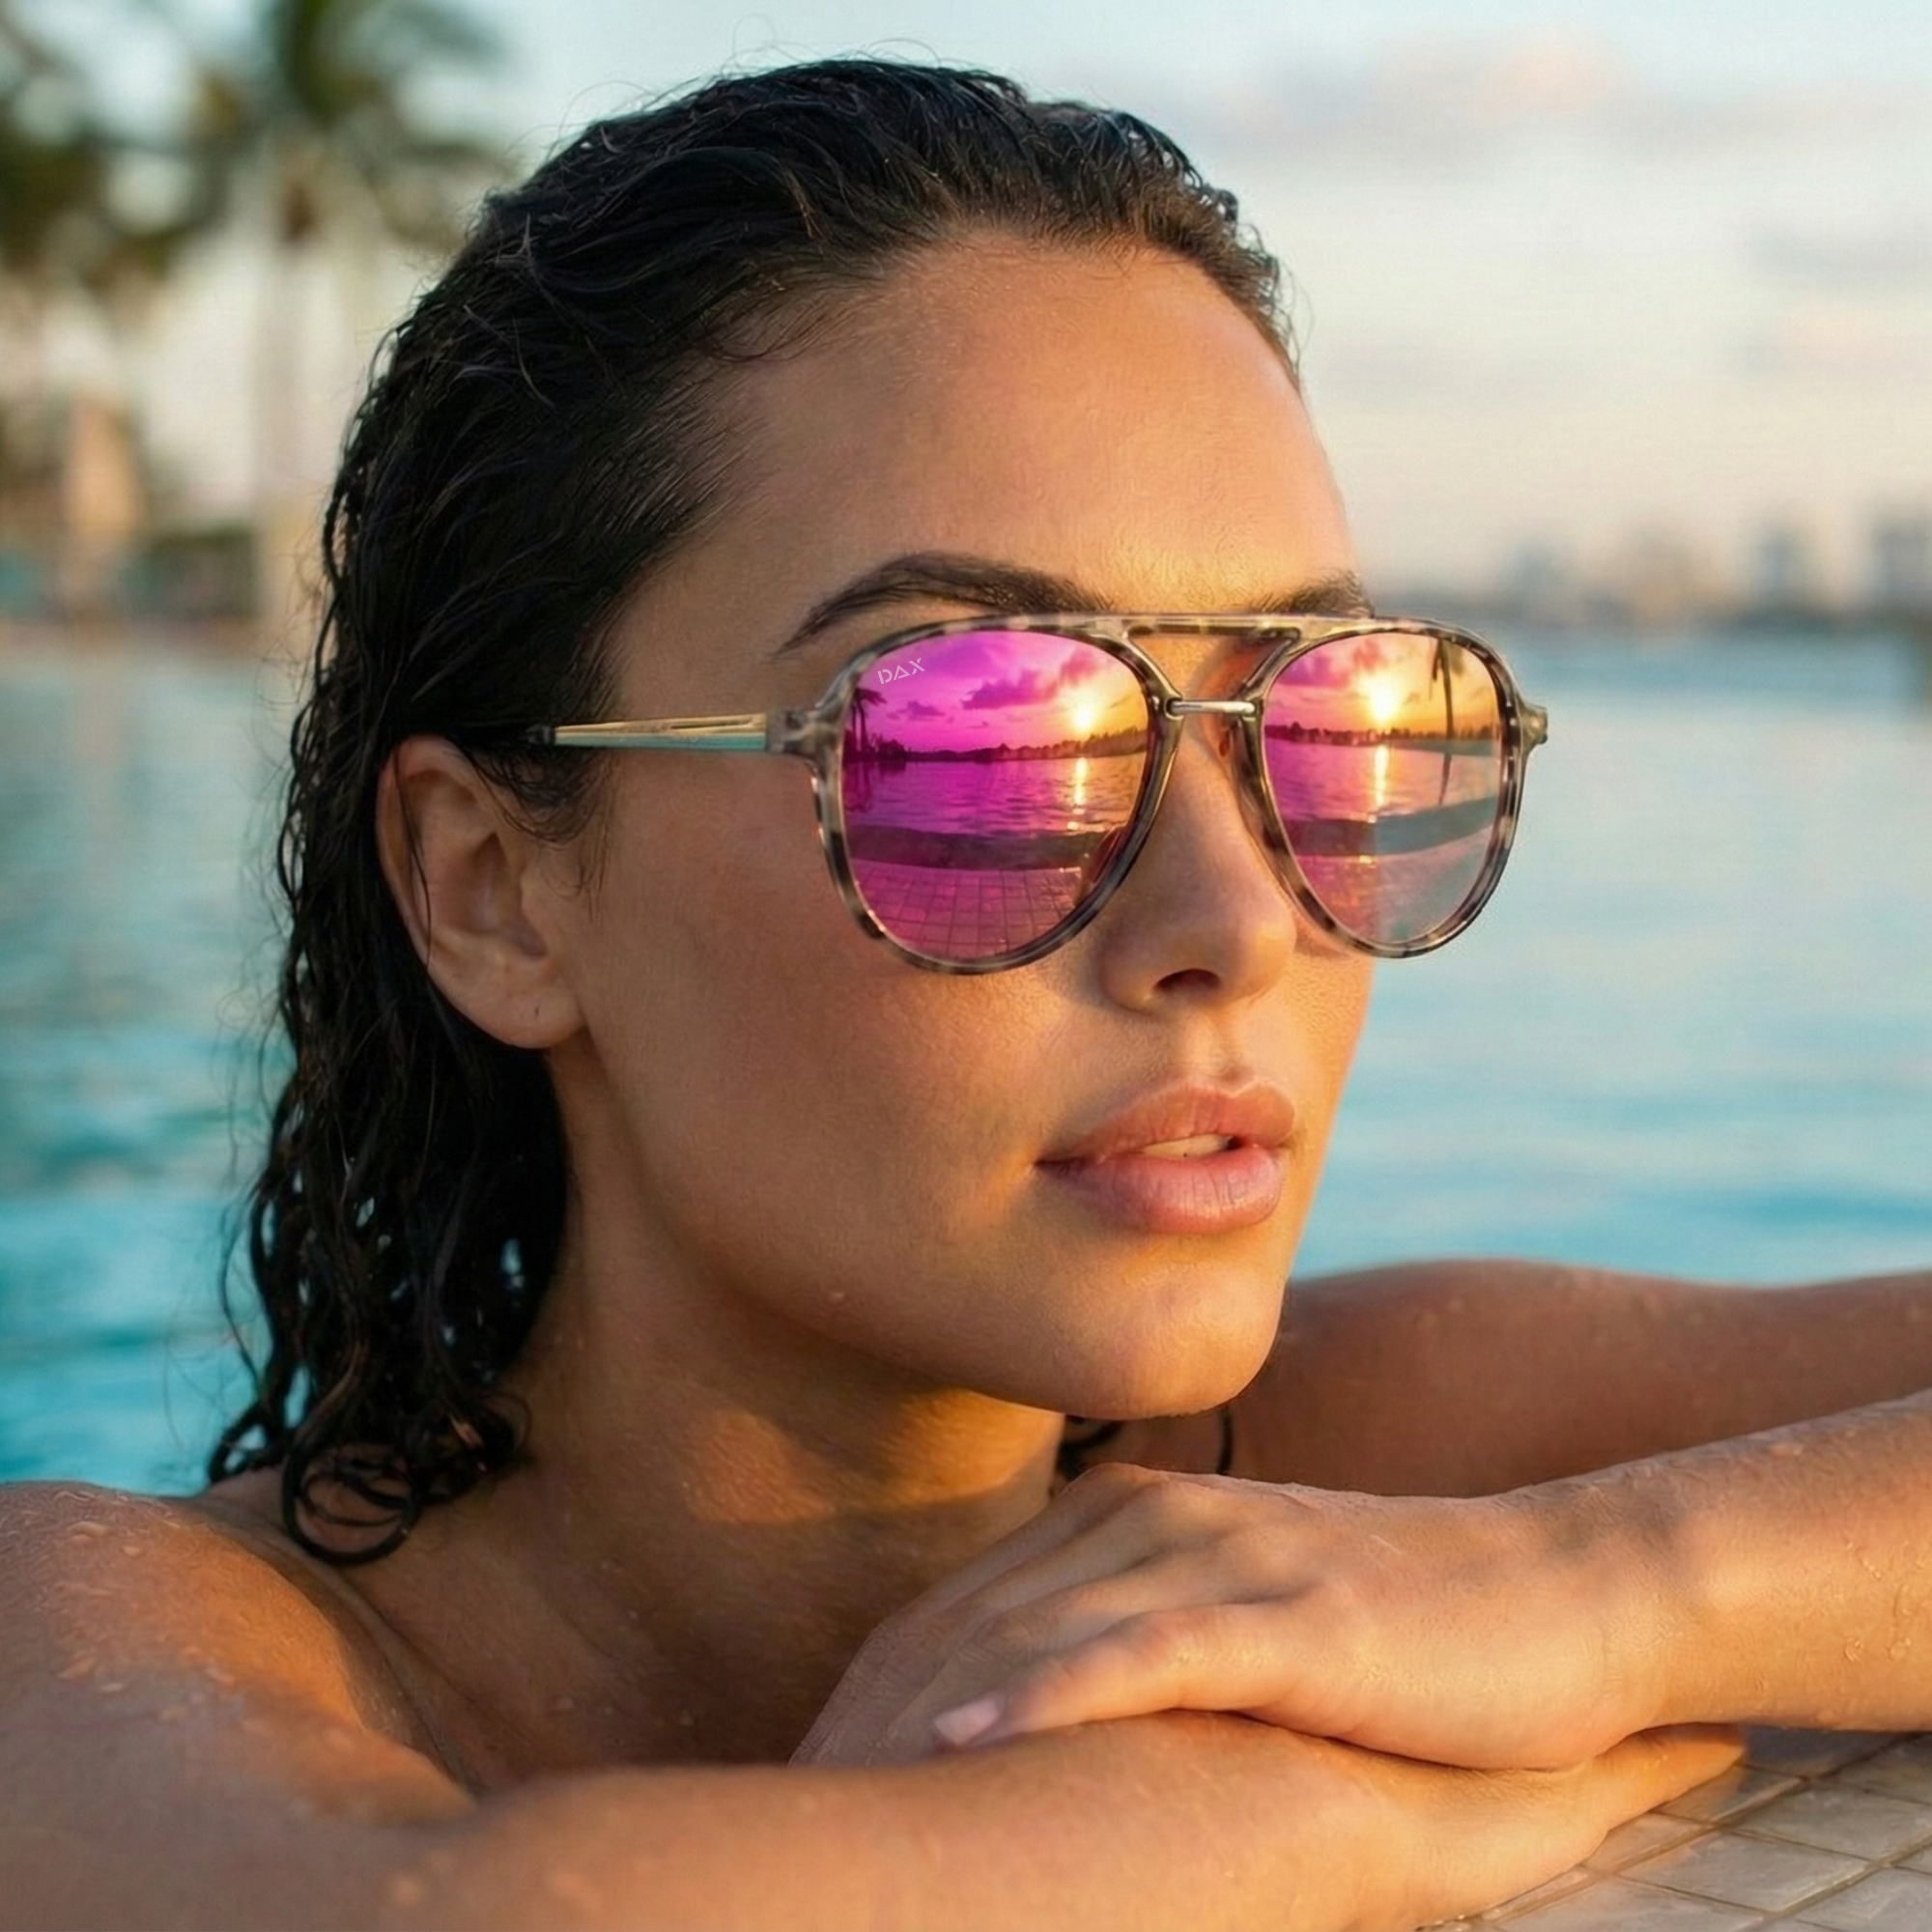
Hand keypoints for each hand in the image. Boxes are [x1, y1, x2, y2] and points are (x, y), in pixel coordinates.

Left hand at [794, 1461, 1670, 1770]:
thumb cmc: (1411, 1633)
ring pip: (1036, 1624)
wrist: (1572, 1589)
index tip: (810, 1759)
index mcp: (1139, 1520)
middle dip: (875, 1699)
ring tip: (830, 1775)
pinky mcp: (1285, 1617)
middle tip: (781, 1786)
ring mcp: (1220, 1561)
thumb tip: (1083, 1721)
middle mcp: (1159, 1520)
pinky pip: (1139, 1651)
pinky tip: (968, 1735)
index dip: (886, 1676)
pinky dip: (1045, 1689)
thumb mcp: (1260, 1625)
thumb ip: (1162, 1642)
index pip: (976, 1597)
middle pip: (979, 1608)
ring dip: (925, 1699)